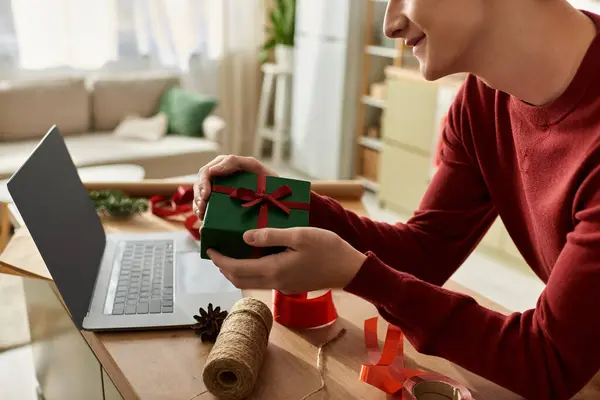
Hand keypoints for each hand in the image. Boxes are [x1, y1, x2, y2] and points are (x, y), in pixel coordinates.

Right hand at [193, 155, 276, 221]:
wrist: (279, 197)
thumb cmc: (269, 181)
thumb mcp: (256, 168)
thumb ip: (236, 162)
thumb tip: (214, 170)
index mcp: (228, 166)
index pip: (208, 171)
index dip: (204, 182)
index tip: (207, 196)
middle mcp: (221, 175)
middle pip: (201, 182)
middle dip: (199, 195)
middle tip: (202, 208)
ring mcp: (220, 187)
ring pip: (200, 193)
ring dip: (197, 203)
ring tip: (202, 214)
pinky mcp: (221, 200)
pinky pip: (205, 203)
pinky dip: (201, 210)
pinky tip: (203, 217)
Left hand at [206, 227, 366, 293]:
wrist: (350, 269)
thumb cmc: (327, 249)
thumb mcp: (299, 235)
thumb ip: (270, 236)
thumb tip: (244, 237)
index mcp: (274, 269)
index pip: (236, 269)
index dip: (220, 260)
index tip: (210, 248)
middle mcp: (275, 281)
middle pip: (239, 280)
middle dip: (224, 267)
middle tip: (216, 251)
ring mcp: (282, 285)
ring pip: (250, 282)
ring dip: (236, 271)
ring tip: (230, 253)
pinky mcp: (289, 284)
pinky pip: (262, 280)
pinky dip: (250, 271)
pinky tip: (253, 256)